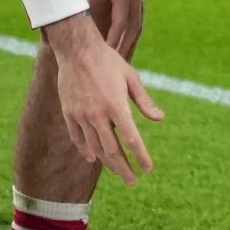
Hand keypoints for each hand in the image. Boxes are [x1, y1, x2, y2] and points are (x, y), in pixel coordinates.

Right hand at [44, 15, 162, 182]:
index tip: (148, 169)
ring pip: (95, 147)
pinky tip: (92, 159)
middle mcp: (98, 114)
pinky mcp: (69, 112)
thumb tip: (160, 119)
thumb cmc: (108, 61)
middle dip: (124, 168)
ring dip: (107, 163)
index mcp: (116, 106)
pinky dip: (85, 150)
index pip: (132, 139)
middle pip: (112, 150)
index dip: (141, 156)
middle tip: (133, 181)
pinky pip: (77, 138)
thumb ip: (144, 101)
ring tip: (118, 172)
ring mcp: (81, 115)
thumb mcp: (131, 77)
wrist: (76, 49)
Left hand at [81, 0, 146, 57]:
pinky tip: (125, 36)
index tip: (107, 58)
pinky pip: (135, 15)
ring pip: (137, 24)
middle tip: (116, 69)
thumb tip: (79, 9)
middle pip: (133, 29)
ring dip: (129, 41)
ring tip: (121, 59)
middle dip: (125, 49)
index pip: (120, 23)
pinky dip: (130, 30)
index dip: (114, 42)